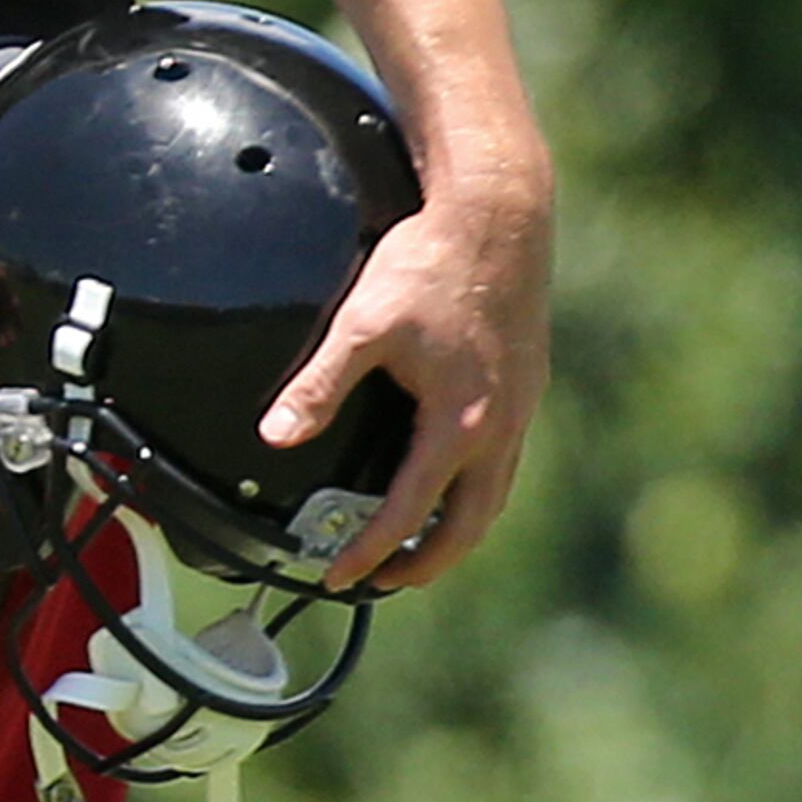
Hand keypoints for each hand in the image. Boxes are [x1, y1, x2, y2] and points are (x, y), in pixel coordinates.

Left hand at [262, 164, 553, 591]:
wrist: (499, 218)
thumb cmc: (430, 263)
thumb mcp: (362, 323)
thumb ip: (318, 384)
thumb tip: (276, 435)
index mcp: (461, 422)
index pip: (411, 510)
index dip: (372, 550)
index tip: (341, 575)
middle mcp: (502, 428)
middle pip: (468, 525)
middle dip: (427, 563)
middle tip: (385, 582)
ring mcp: (521, 410)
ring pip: (492, 497)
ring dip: (455, 532)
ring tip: (417, 549)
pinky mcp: (525, 388)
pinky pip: (504, 464)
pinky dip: (475, 492)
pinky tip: (452, 481)